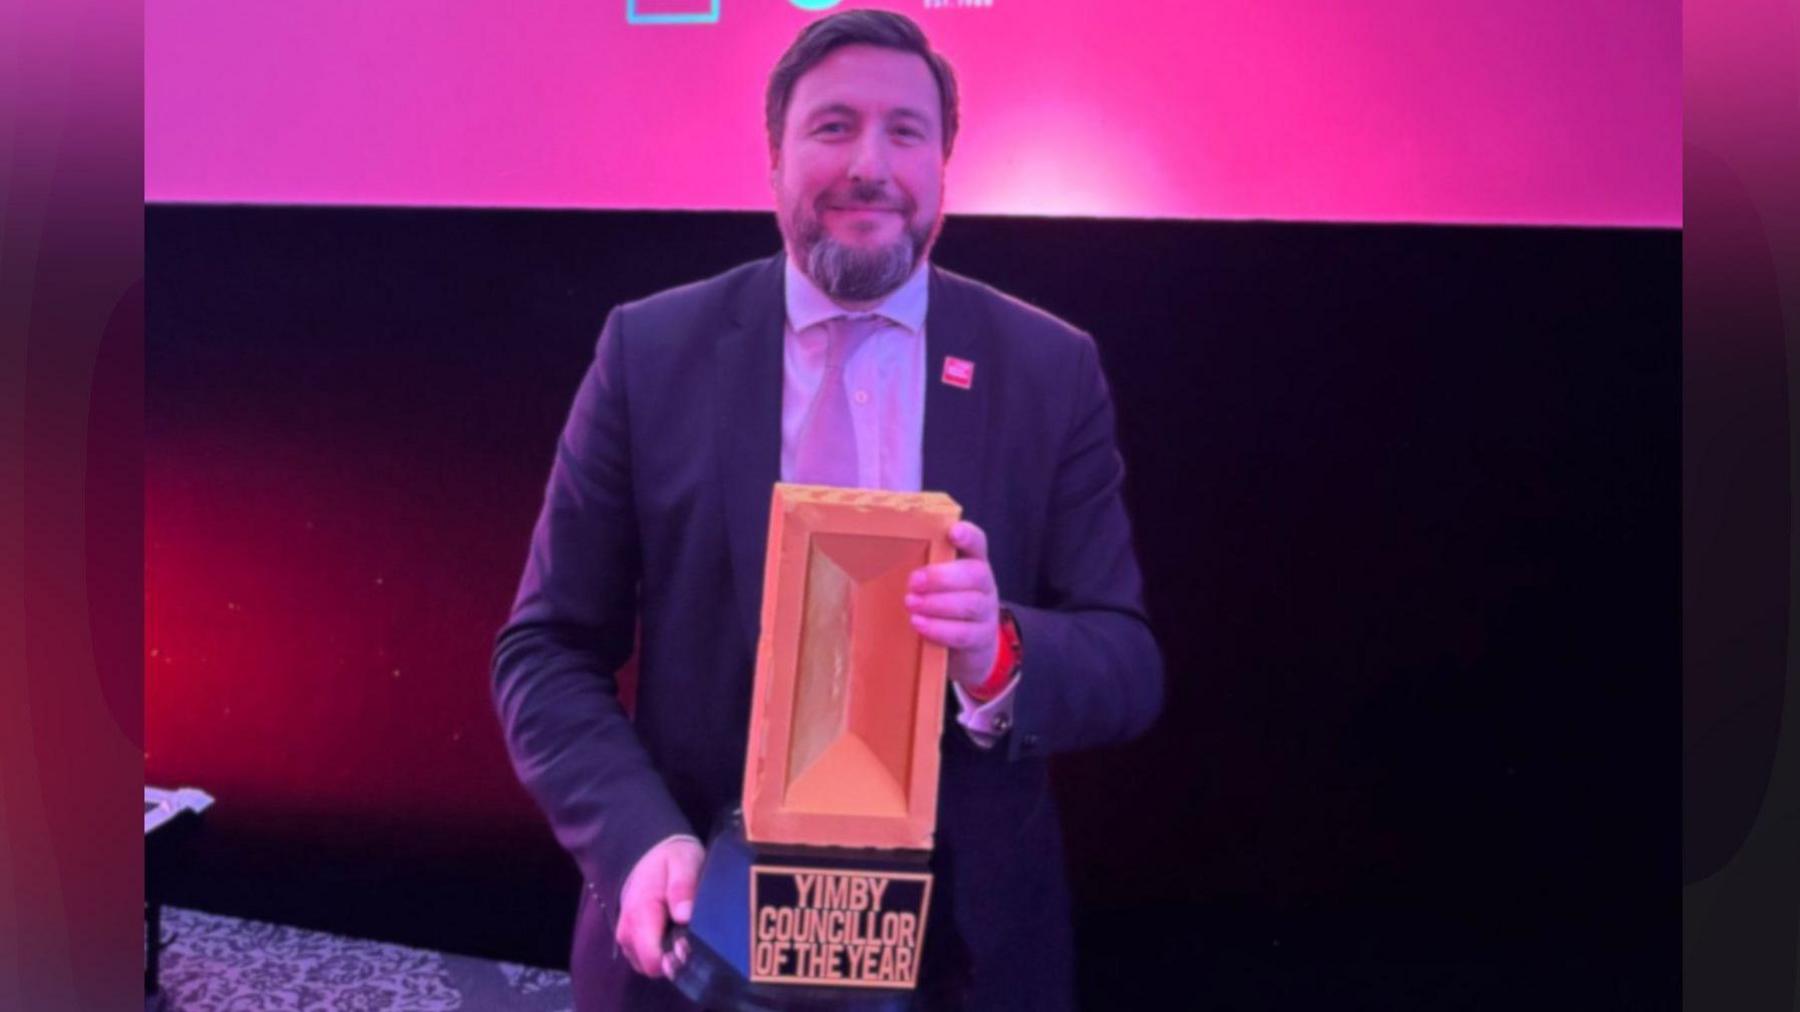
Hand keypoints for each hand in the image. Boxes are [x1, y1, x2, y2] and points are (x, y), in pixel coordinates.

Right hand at [616, 836, 702, 979]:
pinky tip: (672, 932)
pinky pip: (644, 958)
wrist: (649, 853)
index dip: (676, 959)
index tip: (692, 944)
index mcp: (640, 915)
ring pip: (648, 966)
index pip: (653, 960)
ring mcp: (626, 937)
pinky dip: (660, 951)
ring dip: (667, 955)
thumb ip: (683, 888)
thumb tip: (685, 916)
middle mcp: (627, 932)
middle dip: (673, 959)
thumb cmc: (670, 859)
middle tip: (689, 935)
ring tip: (681, 930)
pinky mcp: (629, 939)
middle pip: (652, 968)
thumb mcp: (683, 863)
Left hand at [906, 520, 1000, 691]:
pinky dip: (940, 629)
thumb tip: (860, 574)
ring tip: (910, 603)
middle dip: (942, 577)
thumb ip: (912, 573)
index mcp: (972, 562)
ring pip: (970, 604)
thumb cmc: (939, 606)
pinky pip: (964, 633)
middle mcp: (984, 585)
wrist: (965, 648)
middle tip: (913, 581)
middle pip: (975, 574)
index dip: (968, 536)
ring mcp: (986, 612)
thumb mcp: (931, 586)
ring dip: (938, 604)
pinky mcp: (981, 639)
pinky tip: (919, 624)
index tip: (952, 532)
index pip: (977, 543)